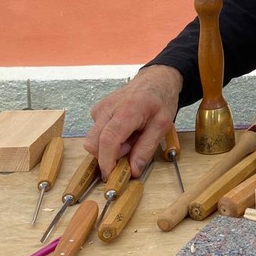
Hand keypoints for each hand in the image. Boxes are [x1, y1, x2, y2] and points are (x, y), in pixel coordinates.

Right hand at [83, 65, 182, 179]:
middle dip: (109, 155)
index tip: (111, 175)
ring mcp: (100, 108)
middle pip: (94, 143)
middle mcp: (108, 108)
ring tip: (130, 137)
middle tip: (131, 148)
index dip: (106, 161)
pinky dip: (108, 138)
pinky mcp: (97, 110)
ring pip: (93, 139)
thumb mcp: (162, 126)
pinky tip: (124, 130)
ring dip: (109, 146)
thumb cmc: (161, 99)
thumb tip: (133, 170)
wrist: (156, 79)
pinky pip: (96, 133)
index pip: (108, 140)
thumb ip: (146, 149)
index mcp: (128, 110)